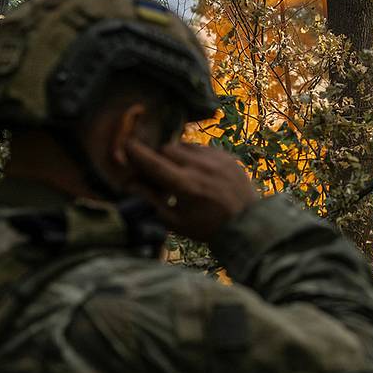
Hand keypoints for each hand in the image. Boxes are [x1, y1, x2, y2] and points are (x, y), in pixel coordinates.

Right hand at [124, 139, 257, 242]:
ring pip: (184, 145)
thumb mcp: (174, 221)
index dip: (136, 153)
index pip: (153, 163)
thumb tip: (130, 183)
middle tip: (160, 172)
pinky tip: (198, 171)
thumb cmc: (206, 227)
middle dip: (158, 158)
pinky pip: (202, 148)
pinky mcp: (228, 157)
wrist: (247, 224)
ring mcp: (217, 160)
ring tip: (180, 172)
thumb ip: (151, 200)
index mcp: (185, 186)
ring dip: (176, 155)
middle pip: (167, 149)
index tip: (125, 145)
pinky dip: (195, 156)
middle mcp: (201, 168)